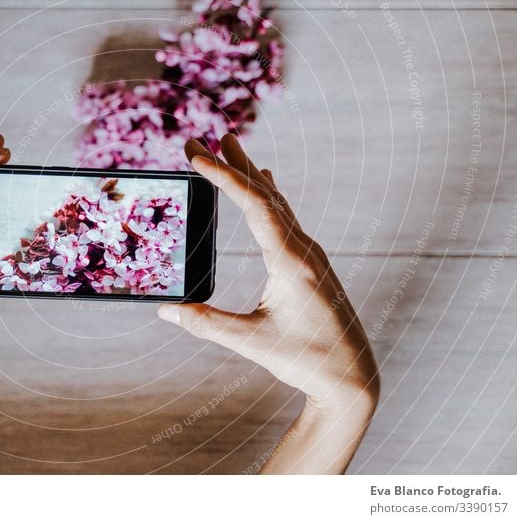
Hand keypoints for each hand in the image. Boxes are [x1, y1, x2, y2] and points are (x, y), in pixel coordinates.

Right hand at [157, 134, 378, 472]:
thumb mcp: (252, 342)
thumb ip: (206, 324)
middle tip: (204, 139)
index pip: (253, 205)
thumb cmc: (306, 360)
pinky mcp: (310, 263)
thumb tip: (164, 310)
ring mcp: (310, 254)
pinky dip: (268, 195)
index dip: (223, 177)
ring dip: (251, 175)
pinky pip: (286, 217)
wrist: (352, 377)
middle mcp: (303, 250)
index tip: (197, 155)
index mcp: (290, 262)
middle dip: (232, 164)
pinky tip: (266, 185)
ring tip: (231, 147)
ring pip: (277, 203)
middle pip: (265, 194)